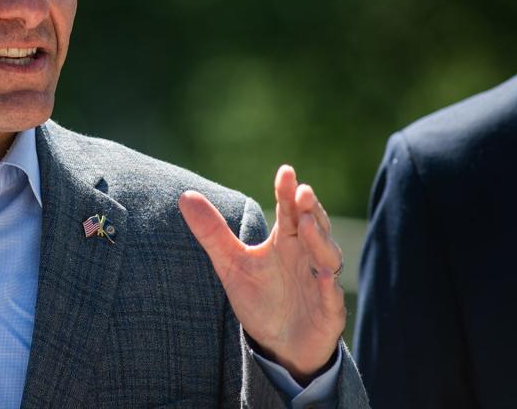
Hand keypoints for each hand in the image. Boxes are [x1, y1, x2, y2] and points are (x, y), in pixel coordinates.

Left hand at [178, 165, 344, 382]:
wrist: (279, 345)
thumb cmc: (260, 298)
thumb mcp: (231, 264)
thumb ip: (212, 232)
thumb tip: (184, 196)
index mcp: (287, 241)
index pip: (289, 211)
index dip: (288, 192)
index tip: (286, 171)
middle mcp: (308, 257)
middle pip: (314, 227)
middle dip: (310, 210)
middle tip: (303, 192)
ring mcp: (322, 283)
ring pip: (328, 257)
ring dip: (320, 240)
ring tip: (308, 224)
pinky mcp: (329, 312)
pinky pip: (332, 297)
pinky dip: (329, 287)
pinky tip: (324, 276)